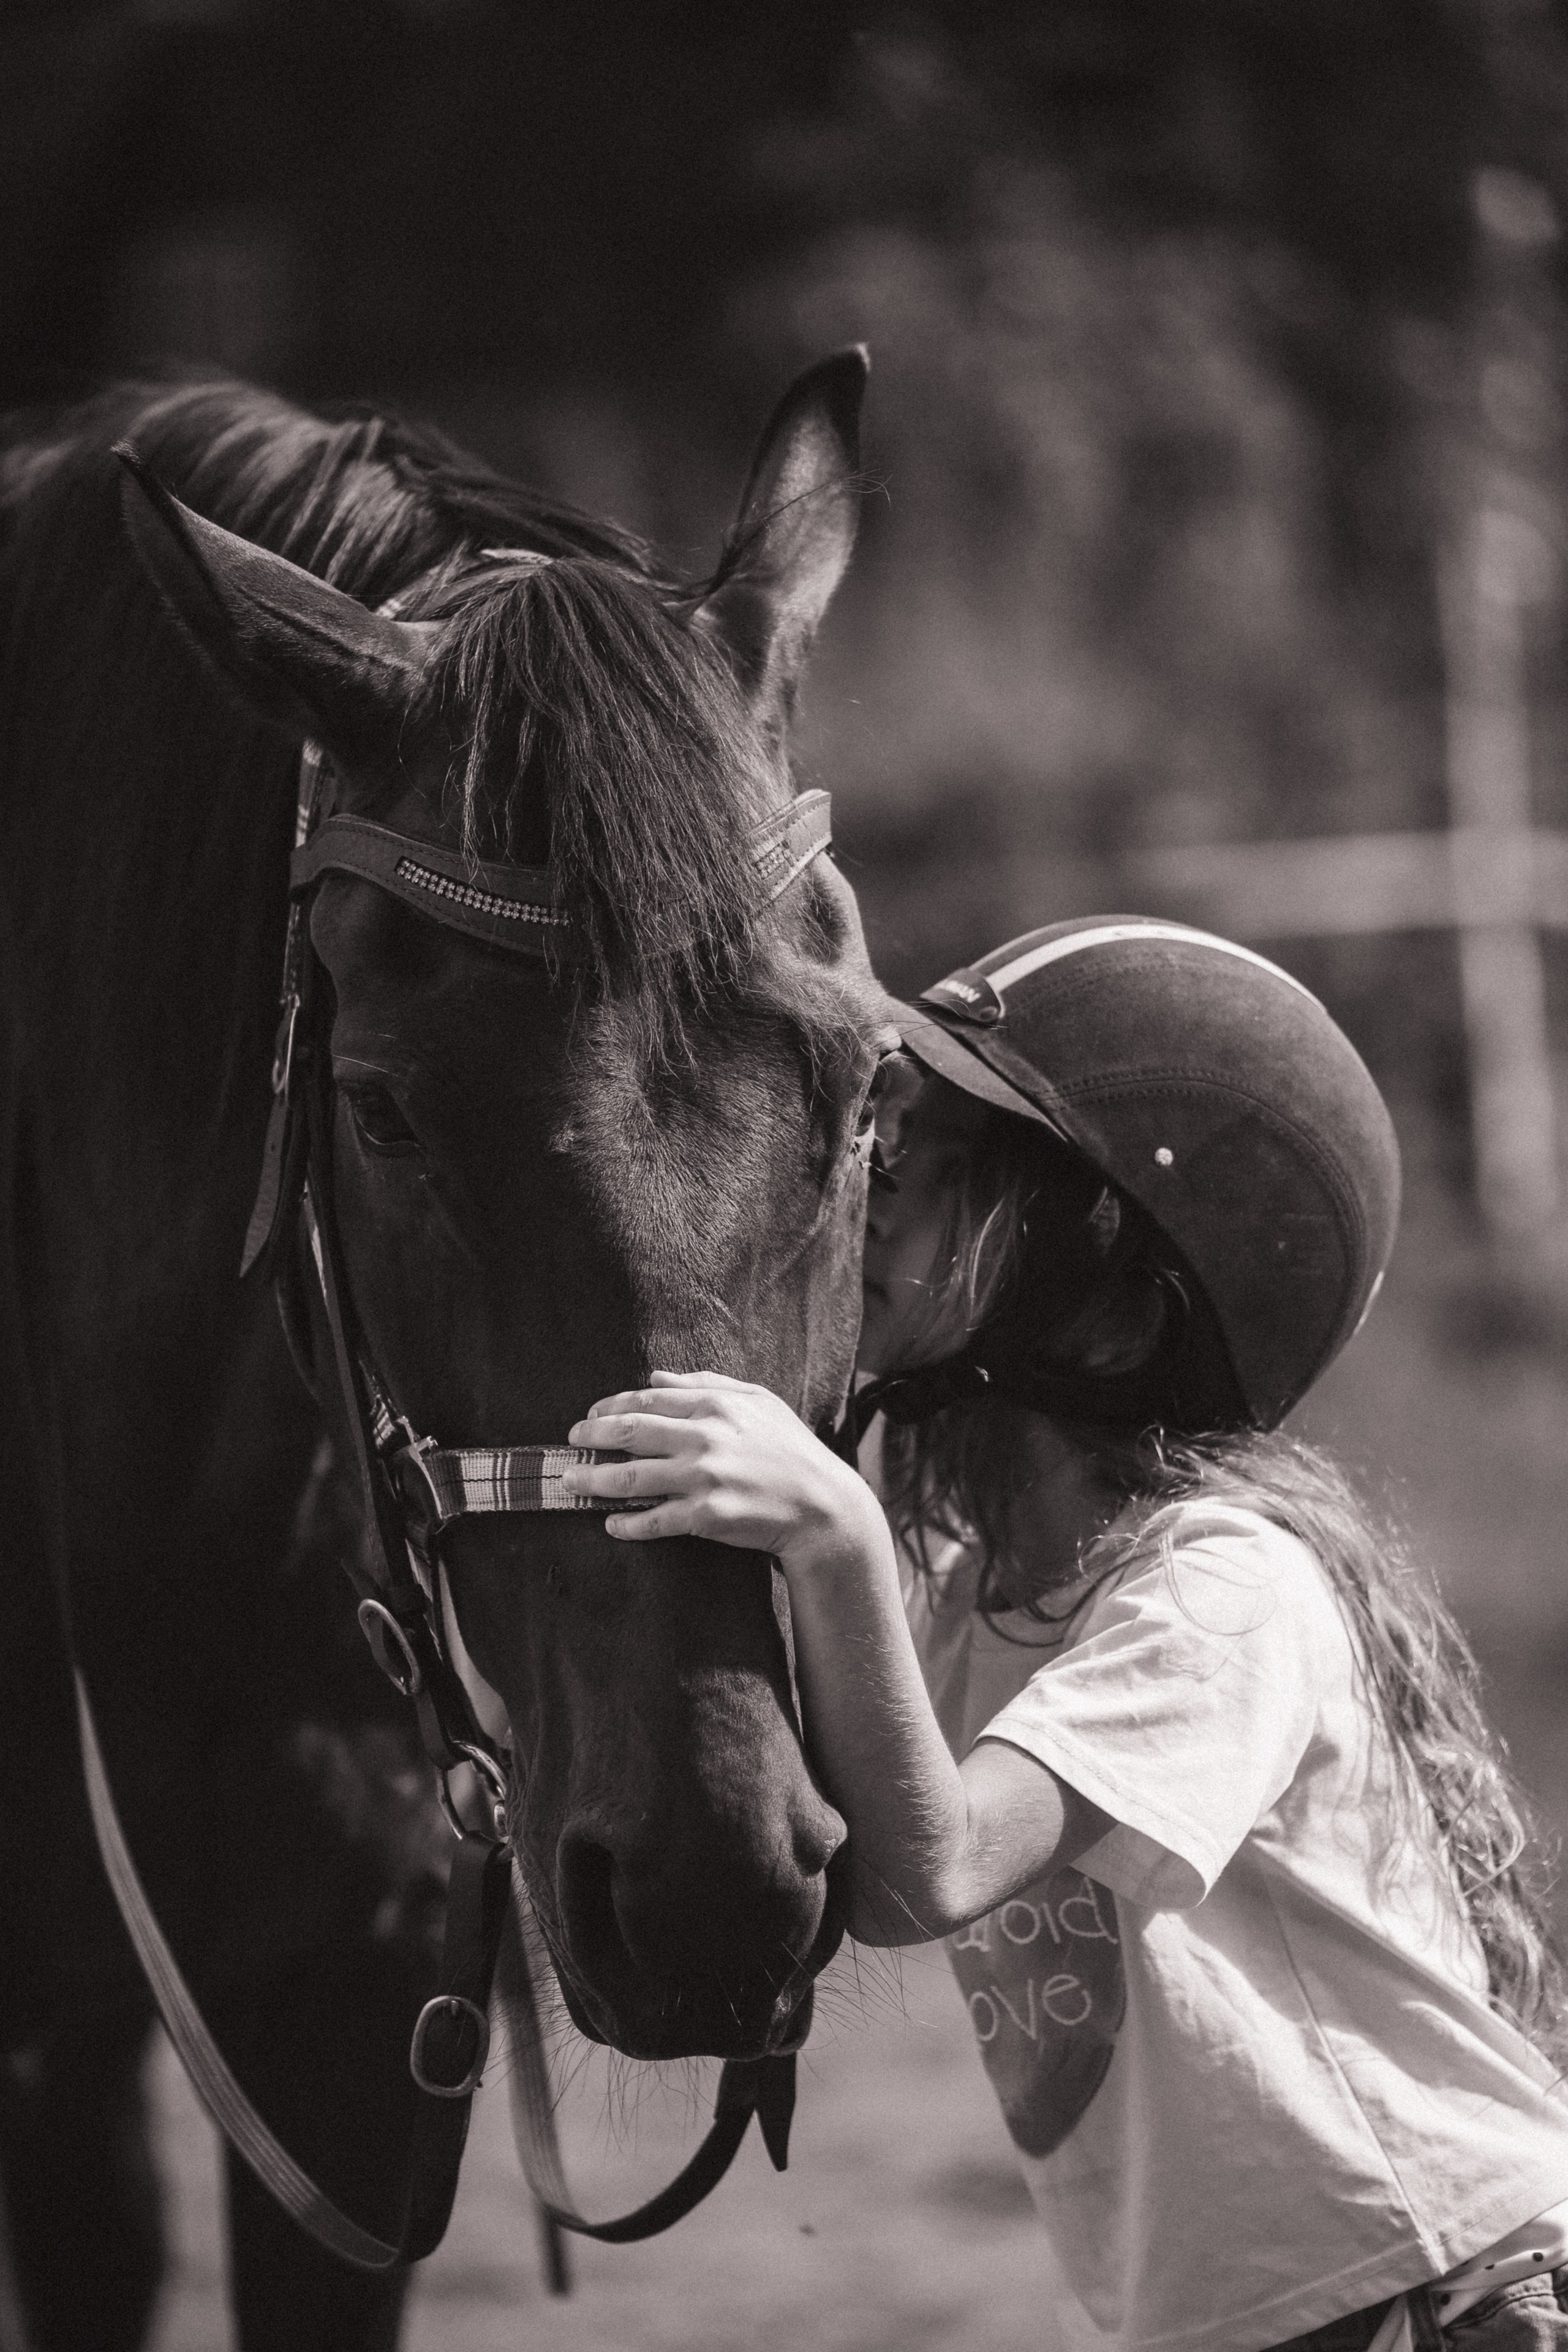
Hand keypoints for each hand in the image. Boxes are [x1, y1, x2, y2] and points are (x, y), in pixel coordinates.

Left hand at [562, 1371, 885, 1573]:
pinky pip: (653, 1520)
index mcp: (714, 1404)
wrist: (823, 1506)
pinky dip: (626, 1524)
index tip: (589, 1418)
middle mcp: (704, 1437)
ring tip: (571, 1484)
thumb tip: (656, 1375)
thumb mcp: (758, 1400)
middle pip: (628, 1433)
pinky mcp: (706, 1516)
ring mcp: (703, 1478)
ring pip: (630, 1478)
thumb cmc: (791, 1449)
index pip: (644, 1400)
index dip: (608, 1408)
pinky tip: (611, 1524)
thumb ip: (706, 1383)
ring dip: (593, 1481)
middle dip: (590, 1438)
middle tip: (571, 1445)